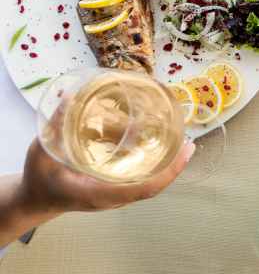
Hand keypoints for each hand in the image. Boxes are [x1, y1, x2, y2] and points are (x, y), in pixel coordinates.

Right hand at [19, 138, 194, 214]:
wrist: (35, 199)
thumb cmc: (40, 179)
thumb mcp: (42, 151)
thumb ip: (56, 125)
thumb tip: (71, 94)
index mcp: (98, 194)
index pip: (142, 189)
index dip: (167, 173)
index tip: (184, 152)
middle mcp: (111, 198)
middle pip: (152, 188)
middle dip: (173, 167)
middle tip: (188, 143)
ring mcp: (114, 197)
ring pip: (148, 185)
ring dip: (167, 166)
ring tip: (182, 143)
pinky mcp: (114, 191)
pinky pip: (140, 182)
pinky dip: (154, 167)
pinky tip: (161, 148)